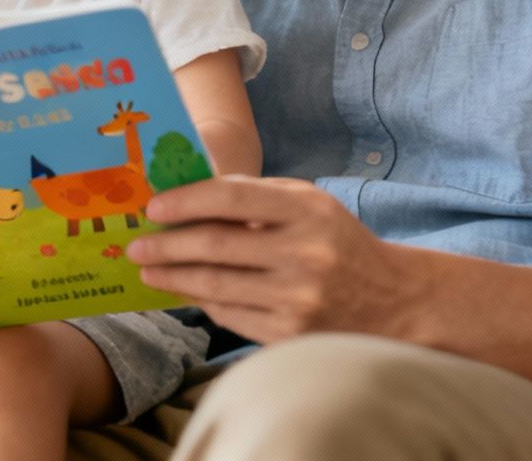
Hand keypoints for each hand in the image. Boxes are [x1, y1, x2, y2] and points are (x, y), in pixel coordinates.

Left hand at [128, 176, 423, 344]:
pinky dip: (202, 301)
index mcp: (307, 210)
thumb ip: (255, 196)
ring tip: (148, 270)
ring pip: (215, 285)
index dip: (184, 201)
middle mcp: (304, 253)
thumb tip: (185, 197)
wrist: (394, 302)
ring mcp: (298, 298)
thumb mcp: (309, 205)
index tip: (152, 208)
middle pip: (214, 245)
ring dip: (172, 277)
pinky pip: (230, 315)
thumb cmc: (338, 242)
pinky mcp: (291, 334)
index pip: (230, 197)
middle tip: (136, 246)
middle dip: (166, 245)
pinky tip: (184, 291)